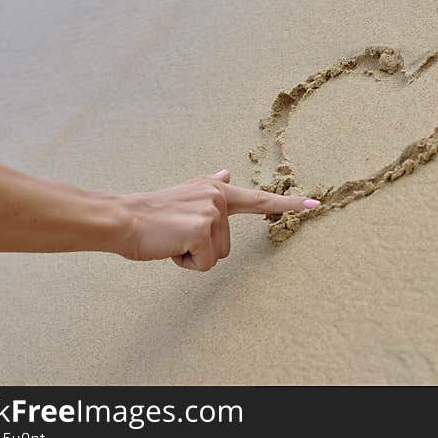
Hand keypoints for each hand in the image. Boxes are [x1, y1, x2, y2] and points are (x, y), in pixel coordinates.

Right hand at [117, 170, 318, 270]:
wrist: (123, 219)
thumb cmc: (151, 214)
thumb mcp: (185, 195)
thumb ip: (209, 187)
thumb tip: (226, 173)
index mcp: (216, 189)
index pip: (259, 199)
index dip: (289, 204)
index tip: (315, 204)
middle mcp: (219, 195)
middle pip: (228, 244)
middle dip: (203, 248)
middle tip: (176, 234)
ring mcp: (213, 212)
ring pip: (219, 255)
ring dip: (194, 255)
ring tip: (172, 238)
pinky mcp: (203, 229)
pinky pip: (206, 264)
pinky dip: (187, 263)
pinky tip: (170, 247)